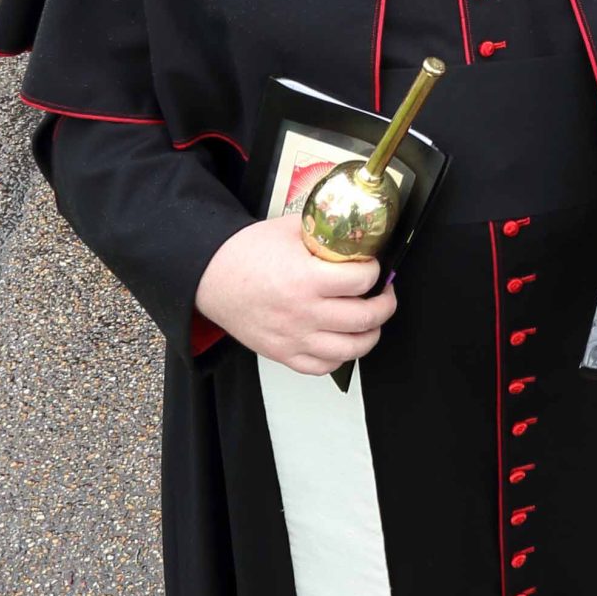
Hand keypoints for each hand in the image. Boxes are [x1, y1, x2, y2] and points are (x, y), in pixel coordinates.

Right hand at [193, 216, 396, 375]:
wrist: (211, 277)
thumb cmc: (247, 253)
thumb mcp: (291, 229)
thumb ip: (324, 231)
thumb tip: (356, 229)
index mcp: (306, 278)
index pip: (361, 281)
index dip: (375, 272)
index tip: (374, 268)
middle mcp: (303, 312)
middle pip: (364, 319)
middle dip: (385, 305)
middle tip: (384, 294)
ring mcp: (293, 338)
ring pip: (350, 350)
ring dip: (370, 335)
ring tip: (371, 321)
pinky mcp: (283, 354)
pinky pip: (322, 367)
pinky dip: (340, 358)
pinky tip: (343, 340)